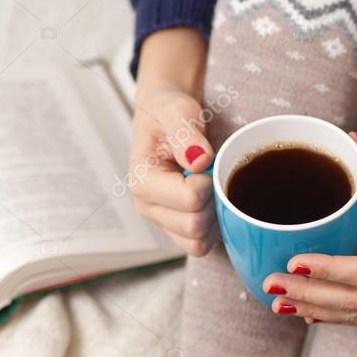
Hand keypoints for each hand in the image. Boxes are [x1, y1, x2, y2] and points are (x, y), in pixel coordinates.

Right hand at [128, 29, 216, 256]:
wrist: (164, 117)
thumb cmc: (168, 112)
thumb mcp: (177, 111)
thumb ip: (185, 133)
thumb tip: (199, 159)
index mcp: (142, 181)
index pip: (190, 200)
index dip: (209, 181)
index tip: (206, 161)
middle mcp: (147, 207)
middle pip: (195, 227)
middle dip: (213, 201)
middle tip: (210, 173)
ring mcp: (161, 221)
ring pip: (198, 243)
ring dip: (214, 217)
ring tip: (210, 186)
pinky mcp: (175, 229)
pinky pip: (200, 245)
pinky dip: (214, 228)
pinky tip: (212, 202)